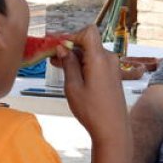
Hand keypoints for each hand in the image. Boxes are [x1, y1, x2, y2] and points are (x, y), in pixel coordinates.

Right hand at [52, 26, 127, 143]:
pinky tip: (69, 71)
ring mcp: (112, 67)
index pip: (88, 32)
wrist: (112, 129)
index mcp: (99, 59)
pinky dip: (83, 63)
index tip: (57, 45)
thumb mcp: (73, 87)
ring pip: (91, 53)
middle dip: (69, 46)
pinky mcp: (112, 75)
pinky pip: (96, 62)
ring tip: (56, 63)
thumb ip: (68, 64)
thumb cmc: (92, 111)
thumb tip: (62, 48)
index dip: (72, 35)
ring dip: (74, 56)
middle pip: (88, 42)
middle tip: (50, 53)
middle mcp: (109, 59)